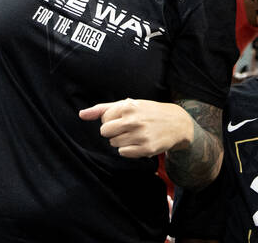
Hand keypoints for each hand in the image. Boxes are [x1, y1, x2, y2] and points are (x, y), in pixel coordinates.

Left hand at [78, 98, 192, 157]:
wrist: (176, 123)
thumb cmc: (147, 112)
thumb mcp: (127, 104)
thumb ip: (102, 109)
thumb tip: (81, 114)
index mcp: (128, 106)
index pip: (103, 119)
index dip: (111, 120)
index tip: (123, 118)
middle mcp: (134, 120)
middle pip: (105, 132)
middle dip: (113, 131)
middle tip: (127, 128)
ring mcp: (140, 135)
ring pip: (114, 143)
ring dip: (121, 141)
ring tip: (135, 134)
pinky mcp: (146, 149)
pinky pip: (123, 153)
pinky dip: (128, 149)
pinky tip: (139, 142)